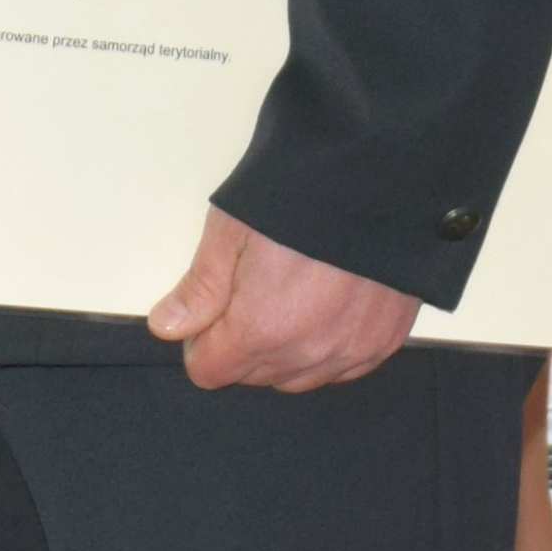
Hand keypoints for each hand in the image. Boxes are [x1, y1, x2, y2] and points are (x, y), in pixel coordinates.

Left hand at [144, 208, 417, 392]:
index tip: (214, 306)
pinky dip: (327, 347)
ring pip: (297, 377)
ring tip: (292, 293)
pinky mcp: (383, 340)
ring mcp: (351, 350)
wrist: (380, 173)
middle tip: (253, 288)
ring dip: (285, 350)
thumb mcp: (232, 228)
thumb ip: (200, 288)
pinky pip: (341, 368)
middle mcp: (308, 353)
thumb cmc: (301, 192)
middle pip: (253, 376)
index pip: (209, 371)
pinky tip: (327, 305)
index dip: (202, 340)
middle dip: (241, 343)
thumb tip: (168, 327)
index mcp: (261, 330)